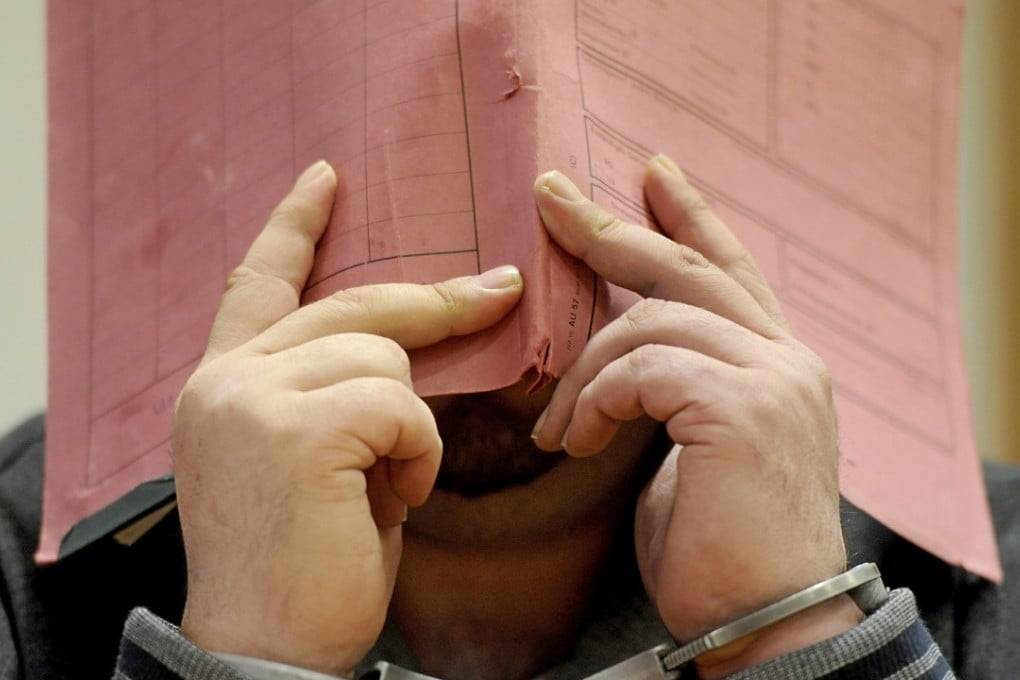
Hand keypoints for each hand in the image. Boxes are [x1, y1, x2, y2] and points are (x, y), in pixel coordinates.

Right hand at [174, 161, 522, 674]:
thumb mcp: (311, 461)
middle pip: (352, 307)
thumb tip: (406, 349)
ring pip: (386, 358)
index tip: (326, 179)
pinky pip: (402, 407)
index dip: (294, 228)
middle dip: (435, 303)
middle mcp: (226, 381)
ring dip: (409, 427)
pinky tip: (388, 503)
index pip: (257, 283)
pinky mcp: (297, 430)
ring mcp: (254, 400)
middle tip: (500, 289)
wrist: (266, 654)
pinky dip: (417, 455)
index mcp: (222, 385)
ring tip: (384, 489)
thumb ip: (330, 394)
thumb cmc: (302, 565)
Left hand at [531, 156, 859, 675]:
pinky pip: (642, 370)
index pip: (732, 270)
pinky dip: (597, 400)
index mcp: (780, 366)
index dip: (692, 216)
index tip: (653, 172)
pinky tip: (578, 442)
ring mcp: (773, 380)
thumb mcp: (695, 451)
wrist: (766, 625)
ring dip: (584, 371)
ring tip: (556, 427)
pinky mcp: (741, 409)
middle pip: (688, 269)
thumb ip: (677, 390)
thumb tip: (621, 361)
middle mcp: (788, 360)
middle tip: (550, 195)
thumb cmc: (721, 548)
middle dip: (613, 229)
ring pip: (650, 322)